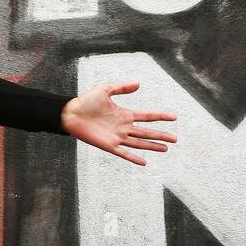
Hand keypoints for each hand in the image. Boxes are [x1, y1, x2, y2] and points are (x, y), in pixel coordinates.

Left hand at [60, 82, 176, 165]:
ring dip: (152, 146)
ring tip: (166, 148)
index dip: (160, 116)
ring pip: (139, 143)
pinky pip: (124, 153)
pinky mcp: (109, 145)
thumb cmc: (86, 101)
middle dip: (161, 135)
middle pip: (147, 132)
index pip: (147, 116)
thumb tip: (138, 84)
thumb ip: (121, 87)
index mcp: (124, 114)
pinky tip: (144, 162)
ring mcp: (117, 137)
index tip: (174, 117)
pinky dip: (134, 158)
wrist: (70, 113)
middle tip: (176, 139)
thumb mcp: (105, 89)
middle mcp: (123, 127)